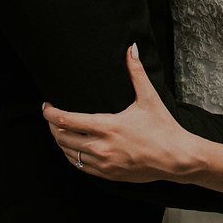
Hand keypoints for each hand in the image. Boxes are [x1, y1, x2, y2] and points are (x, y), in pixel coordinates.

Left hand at [44, 45, 203, 181]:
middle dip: (52, 126)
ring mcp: (104, 164)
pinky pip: (81, 167)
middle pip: (62, 138)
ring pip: (69, 154)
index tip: (46, 106)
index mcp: (108, 127)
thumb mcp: (149, 98)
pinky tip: (74, 148)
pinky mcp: (109, 175)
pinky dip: (72, 156)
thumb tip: (131, 48)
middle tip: (51, 117)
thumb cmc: (163, 128)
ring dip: (60, 142)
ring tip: (60, 131)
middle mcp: (102, 148)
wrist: (176, 158)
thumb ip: (136, 72)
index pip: (67, 121)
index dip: (50, 114)